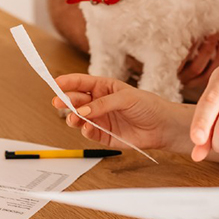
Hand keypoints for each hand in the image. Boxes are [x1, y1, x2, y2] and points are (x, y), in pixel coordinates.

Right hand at [53, 74, 185, 151]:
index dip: (69, 82)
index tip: (56, 82)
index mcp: (104, 88)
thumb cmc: (148, 106)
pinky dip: (85, 130)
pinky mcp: (104, 135)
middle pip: (77, 100)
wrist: (162, 127)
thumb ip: (102, 104)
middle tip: (58, 102)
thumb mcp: (125, 98)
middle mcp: (99, 103)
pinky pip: (90, 133)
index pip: (82, 83)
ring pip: (79, 118)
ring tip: (72, 118)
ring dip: (73, 117)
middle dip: (66, 100)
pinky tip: (86, 127)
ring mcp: (101, 119)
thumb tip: (82, 110)